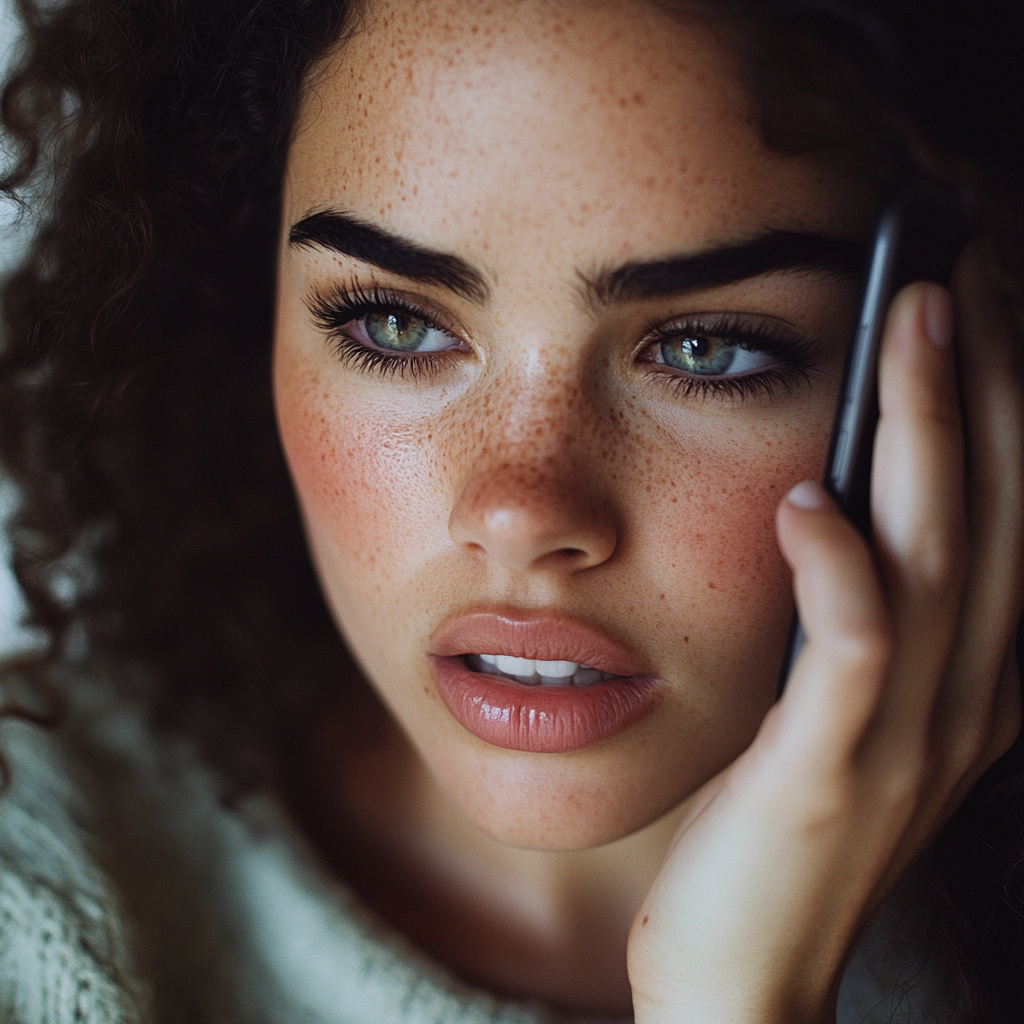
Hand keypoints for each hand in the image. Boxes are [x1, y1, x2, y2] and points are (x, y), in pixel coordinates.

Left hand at [627, 242, 1023, 1023]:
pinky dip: (840, 568)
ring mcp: (907, 735)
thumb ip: (860, 627)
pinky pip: (855, 650)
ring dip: (931, 434)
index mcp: (971, 679)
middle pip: (993, 510)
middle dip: (985, 383)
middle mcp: (966, 697)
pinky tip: (809, 499)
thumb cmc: (775, 829)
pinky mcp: (831, 767)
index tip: (980, 306)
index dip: (1001, 406)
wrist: (744, 969)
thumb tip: (843, 521)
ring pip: (940, 555)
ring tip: (920, 324)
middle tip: (965, 272)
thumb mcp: (837, 714)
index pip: (1004, 515)